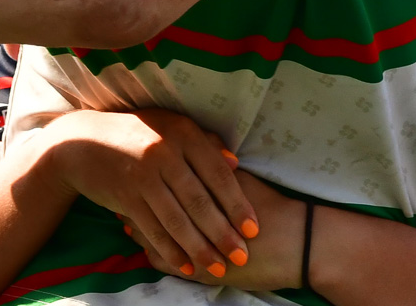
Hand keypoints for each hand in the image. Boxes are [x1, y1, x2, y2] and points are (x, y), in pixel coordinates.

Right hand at [38, 109, 258, 280]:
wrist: (81, 142)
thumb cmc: (135, 133)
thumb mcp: (169, 126)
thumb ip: (204, 142)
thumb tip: (235, 164)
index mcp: (181, 133)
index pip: (217, 174)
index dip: (237, 204)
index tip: (253, 229)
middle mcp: (163, 153)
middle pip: (200, 202)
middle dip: (223, 233)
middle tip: (241, 256)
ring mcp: (142, 177)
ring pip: (178, 220)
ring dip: (200, 248)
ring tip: (218, 268)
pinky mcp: (125, 197)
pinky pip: (154, 229)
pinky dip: (171, 251)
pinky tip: (187, 266)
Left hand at [125, 167, 306, 292]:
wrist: (298, 244)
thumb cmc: (271, 208)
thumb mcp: (243, 181)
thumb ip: (216, 165)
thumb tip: (197, 147)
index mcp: (204, 187)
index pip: (162, 179)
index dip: (143, 175)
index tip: (128, 169)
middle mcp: (195, 215)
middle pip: (153, 205)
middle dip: (133, 200)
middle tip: (117, 191)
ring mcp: (194, 244)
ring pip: (155, 235)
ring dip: (140, 227)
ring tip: (125, 221)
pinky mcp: (200, 269)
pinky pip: (166, 261)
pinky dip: (154, 252)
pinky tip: (145, 248)